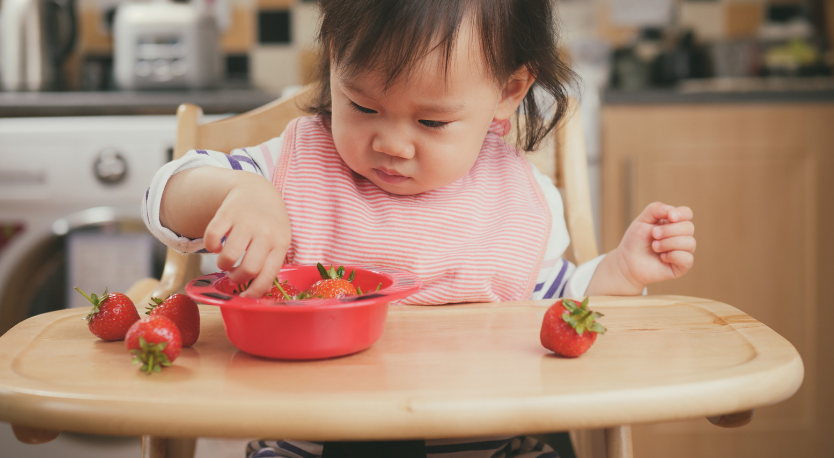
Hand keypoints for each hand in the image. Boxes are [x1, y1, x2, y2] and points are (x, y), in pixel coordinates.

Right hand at [203, 175, 291, 297]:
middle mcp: (265, 232)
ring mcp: (246, 221)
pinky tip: (217, 245)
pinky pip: (212, 238)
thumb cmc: (269, 224)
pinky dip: (210, 246)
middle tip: (234, 274)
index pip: (268, 275)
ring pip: (229, 257)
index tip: (245, 297)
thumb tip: (256, 293)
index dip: (255, 292)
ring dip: (222, 264)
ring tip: (226, 260)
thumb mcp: (279, 240)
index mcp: (281, 243)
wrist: (257, 191)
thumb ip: (270, 262)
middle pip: (249, 269)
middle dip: (237, 278)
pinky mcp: (227, 212)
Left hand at [613, 202, 694, 290]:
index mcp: (673, 223)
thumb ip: (656, 209)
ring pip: (690, 243)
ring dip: (668, 243)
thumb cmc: (636, 240)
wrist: (628, 262)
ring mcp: (683, 251)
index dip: (681, 214)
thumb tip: (672, 210)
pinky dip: (673, 256)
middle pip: (688, 227)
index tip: (670, 217)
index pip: (687, 213)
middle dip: (669, 230)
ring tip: (654, 247)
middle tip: (654, 235)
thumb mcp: (642, 220)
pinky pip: (687, 258)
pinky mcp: (682, 266)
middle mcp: (682, 236)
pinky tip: (662, 257)